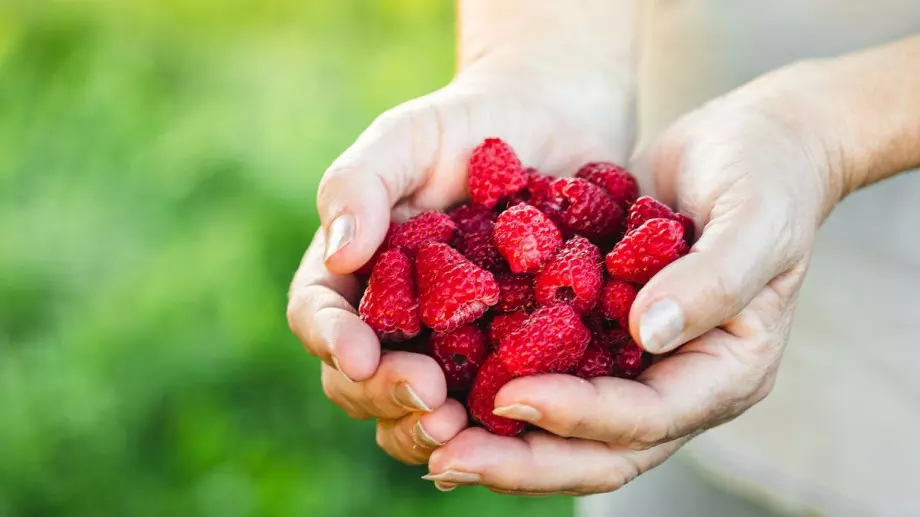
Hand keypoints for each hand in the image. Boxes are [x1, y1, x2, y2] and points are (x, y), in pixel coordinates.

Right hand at [287, 62, 634, 465]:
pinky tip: (520, 425)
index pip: (319, 315)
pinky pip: (494, 401)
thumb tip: (338, 254)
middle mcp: (394, 320)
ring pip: (419, 410)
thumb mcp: (407, 137)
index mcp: (355, 272)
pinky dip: (497, 421)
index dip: (332, 341)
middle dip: (387, 397)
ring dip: (430, 428)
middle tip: (429, 400)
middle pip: (363, 381)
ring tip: (464, 426)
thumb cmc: (467, 124)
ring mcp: (450, 347)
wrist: (551, 126)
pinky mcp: (509, 359)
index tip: (359, 354)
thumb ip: (360, 183)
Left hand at [425, 63, 845, 493]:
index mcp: (723, 372)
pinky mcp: (599, 332)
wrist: (746, 146)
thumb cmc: (765, 175)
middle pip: (597, 449)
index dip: (578, 416)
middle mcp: (675, 383)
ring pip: (564, 425)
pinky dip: (497, 383)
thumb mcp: (754, 219)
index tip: (511, 396)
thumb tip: (648, 334)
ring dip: (500, 439)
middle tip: (447, 460)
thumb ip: (714, 278)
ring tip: (430, 437)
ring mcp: (636, 364)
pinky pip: (547, 372)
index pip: (645, 418)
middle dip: (522, 460)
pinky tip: (440, 379)